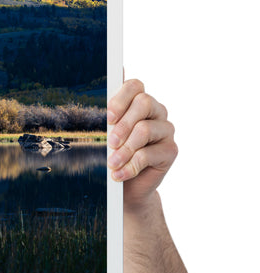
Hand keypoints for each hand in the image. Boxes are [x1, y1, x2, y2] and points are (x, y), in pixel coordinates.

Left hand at [107, 79, 177, 210]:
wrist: (127, 186)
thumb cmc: (113, 154)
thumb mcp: (106, 135)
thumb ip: (106, 117)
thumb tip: (102, 98)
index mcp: (139, 102)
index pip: (134, 85)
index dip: (120, 99)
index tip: (108, 118)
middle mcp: (156, 112)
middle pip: (144, 103)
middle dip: (122, 124)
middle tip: (110, 143)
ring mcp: (165, 130)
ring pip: (145, 129)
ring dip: (124, 149)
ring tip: (111, 163)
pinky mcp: (170, 150)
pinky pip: (148, 154)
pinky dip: (130, 166)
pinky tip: (119, 174)